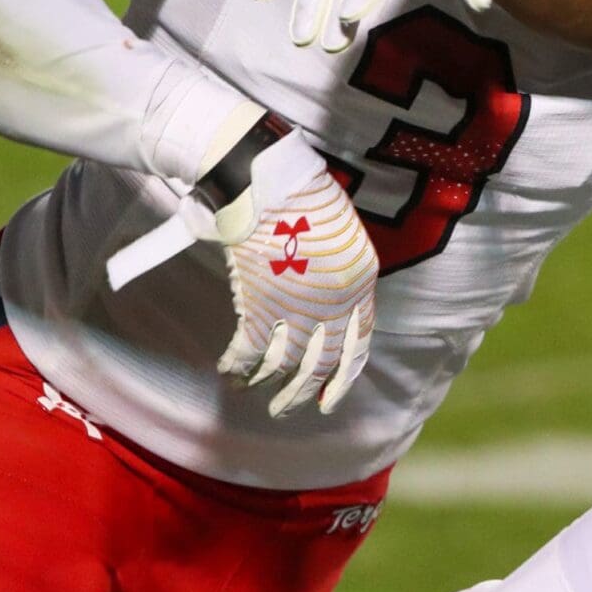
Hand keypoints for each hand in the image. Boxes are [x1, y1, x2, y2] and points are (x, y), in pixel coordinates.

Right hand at [211, 130, 378, 416]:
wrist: (266, 180)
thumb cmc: (303, 197)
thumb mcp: (343, 235)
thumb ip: (341, 276)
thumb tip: (330, 312)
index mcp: (361, 280)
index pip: (359, 340)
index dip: (345, 373)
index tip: (332, 396)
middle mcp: (335, 301)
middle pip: (322, 361)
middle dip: (304, 393)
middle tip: (287, 410)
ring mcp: (298, 307)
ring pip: (284, 365)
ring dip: (268, 385)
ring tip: (256, 395)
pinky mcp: (260, 306)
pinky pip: (249, 352)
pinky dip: (237, 367)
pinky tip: (231, 374)